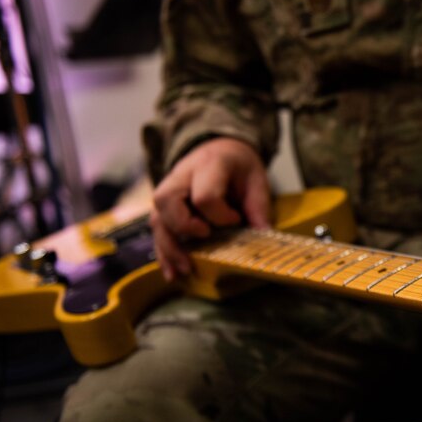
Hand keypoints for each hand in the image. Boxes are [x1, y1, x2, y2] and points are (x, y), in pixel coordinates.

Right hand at [149, 137, 271, 280]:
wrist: (220, 148)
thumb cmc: (239, 166)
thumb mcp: (256, 178)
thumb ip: (259, 205)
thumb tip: (264, 234)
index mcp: (209, 165)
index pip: (204, 194)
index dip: (219, 214)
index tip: (236, 220)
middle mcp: (181, 176)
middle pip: (167, 201)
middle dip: (184, 226)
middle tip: (205, 239)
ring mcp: (168, 190)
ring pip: (157, 218)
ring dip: (169, 248)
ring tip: (186, 270)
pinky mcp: (164, 207)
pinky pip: (157, 230)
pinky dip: (163, 253)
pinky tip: (172, 273)